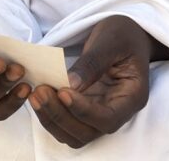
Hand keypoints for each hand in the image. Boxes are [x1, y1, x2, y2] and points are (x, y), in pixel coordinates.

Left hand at [30, 15, 151, 148]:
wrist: (124, 34)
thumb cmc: (122, 34)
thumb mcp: (110, 40)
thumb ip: (92, 62)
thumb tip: (70, 84)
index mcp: (132, 96)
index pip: (108, 118)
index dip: (83, 111)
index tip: (62, 92)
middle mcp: (117, 111)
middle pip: (88, 131)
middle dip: (61, 116)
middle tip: (41, 91)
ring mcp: (100, 113)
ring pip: (75, 134)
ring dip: (52, 119)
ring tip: (36, 94)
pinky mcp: (85, 110)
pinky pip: (67, 124)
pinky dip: (50, 115)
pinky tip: (39, 96)